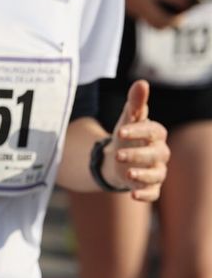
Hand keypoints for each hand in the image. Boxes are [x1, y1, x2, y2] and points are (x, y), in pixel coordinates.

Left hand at [104, 80, 169, 200]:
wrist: (118, 158)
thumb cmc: (127, 134)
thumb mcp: (127, 118)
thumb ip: (135, 102)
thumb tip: (142, 82)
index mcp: (156, 134)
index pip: (154, 131)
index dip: (138, 131)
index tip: (119, 131)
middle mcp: (160, 153)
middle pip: (155, 155)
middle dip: (138, 155)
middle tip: (119, 155)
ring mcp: (156, 171)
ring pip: (156, 175)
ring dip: (143, 176)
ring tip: (127, 174)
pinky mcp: (150, 186)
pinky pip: (153, 193)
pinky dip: (145, 195)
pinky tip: (133, 195)